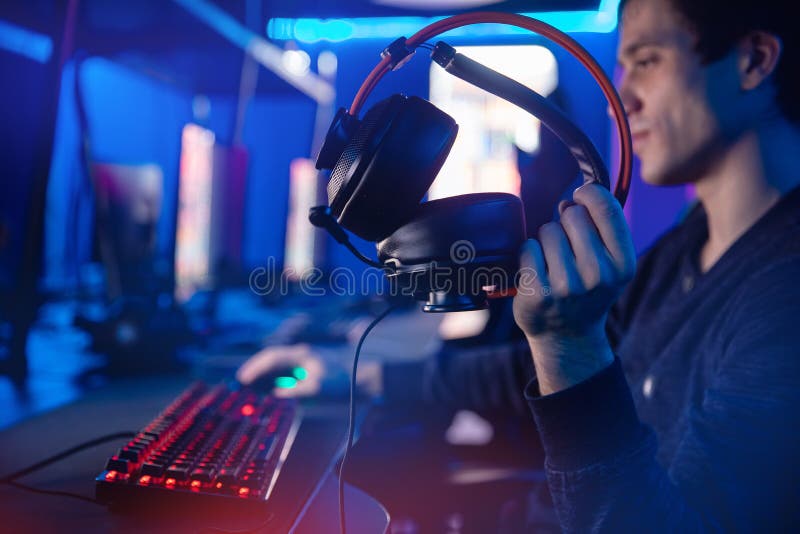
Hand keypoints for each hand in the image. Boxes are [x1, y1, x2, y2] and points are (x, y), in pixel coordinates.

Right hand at [235, 343, 382, 397]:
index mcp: (301, 354)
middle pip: (272, 356)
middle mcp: (301, 353)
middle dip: (256, 366)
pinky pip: (287, 368)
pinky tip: (275, 385)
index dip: (255, 366)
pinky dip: (277, 375)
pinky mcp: (309, 365)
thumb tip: (278, 393)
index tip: (243, 378)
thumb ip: (297, 390)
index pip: (271, 357)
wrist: (362, 374)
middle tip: (242, 379)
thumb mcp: (319, 387)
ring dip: (266, 370)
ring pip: (279, 361)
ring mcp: (305, 358)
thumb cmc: (342, 379)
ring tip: (252, 380)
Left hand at [512, 182, 635, 393]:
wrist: (568, 336)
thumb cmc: (588, 289)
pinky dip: (528, 254)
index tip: (579, 196)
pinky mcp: (537, 293)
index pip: (607, 209)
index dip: (589, 194)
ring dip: (546, 240)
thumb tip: (576, 196)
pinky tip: (537, 271)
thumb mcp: (611, 263)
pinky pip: (527, 248)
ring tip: (553, 262)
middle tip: (567, 246)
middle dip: (565, 222)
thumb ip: (603, 228)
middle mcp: (598, 275)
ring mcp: (567, 286)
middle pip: (572, 216)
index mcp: (623, 264)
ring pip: (547, 231)